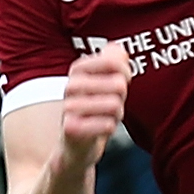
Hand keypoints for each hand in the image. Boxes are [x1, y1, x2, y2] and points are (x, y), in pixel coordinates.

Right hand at [58, 45, 128, 166]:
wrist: (76, 143)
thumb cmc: (96, 106)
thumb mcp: (106, 80)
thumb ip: (114, 61)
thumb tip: (119, 50)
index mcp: (78, 69)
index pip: (114, 62)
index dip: (125, 72)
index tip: (121, 80)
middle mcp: (70, 85)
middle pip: (118, 84)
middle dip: (121, 97)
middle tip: (112, 102)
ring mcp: (68, 107)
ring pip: (114, 105)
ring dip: (116, 114)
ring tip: (106, 116)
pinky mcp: (70, 129)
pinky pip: (107, 125)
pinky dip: (109, 127)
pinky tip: (100, 128)